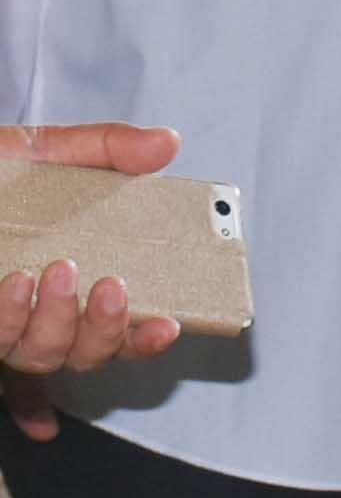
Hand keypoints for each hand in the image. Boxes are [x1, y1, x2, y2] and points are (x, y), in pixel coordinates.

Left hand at [1, 123, 183, 441]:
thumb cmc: (3, 177)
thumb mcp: (52, 153)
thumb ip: (110, 148)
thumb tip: (166, 143)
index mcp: (84, 283)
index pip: (125, 330)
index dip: (148, 337)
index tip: (168, 324)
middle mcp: (47, 317)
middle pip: (89, 353)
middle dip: (105, 327)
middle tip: (112, 286)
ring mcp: (10, 326)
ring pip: (43, 353)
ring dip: (57, 319)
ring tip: (60, 270)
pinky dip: (11, 316)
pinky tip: (15, 285)